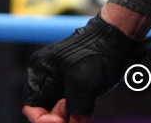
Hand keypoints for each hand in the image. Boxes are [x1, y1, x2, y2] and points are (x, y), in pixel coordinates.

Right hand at [23, 16, 150, 122]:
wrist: (119, 37)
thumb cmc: (101, 56)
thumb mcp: (85, 86)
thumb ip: (75, 111)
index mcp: (40, 71)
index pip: (31, 107)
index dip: (45, 121)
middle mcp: (45, 74)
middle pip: (44, 109)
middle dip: (59, 119)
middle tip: (79, 120)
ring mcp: (58, 76)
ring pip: (57, 108)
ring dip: (70, 117)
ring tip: (85, 115)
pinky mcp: (71, 79)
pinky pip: (68, 102)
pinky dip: (76, 112)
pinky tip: (88, 112)